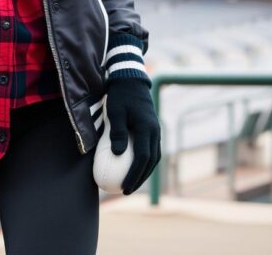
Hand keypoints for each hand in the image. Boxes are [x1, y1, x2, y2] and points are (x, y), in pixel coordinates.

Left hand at [106, 78, 160, 194]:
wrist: (131, 81)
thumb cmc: (120, 96)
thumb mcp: (115, 112)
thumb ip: (117, 132)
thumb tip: (118, 154)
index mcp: (147, 128)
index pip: (142, 157)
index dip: (134, 174)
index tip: (124, 187)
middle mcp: (155, 131)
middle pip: (150, 161)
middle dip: (140, 178)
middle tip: (126, 190)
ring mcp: (155, 131)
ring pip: (153, 157)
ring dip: (144, 172)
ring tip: (131, 184)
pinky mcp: (152, 130)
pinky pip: (150, 150)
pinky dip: (144, 162)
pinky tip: (133, 168)